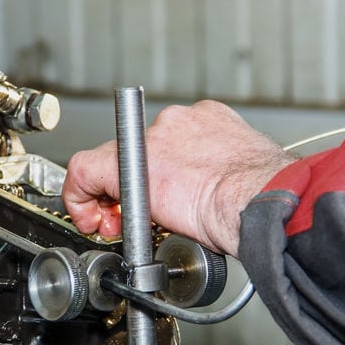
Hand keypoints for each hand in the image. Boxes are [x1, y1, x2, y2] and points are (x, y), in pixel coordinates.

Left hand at [62, 100, 297, 256]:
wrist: (259, 200)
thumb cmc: (264, 198)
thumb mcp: (248, 176)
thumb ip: (225, 175)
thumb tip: (221, 197)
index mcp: (210, 122)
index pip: (168, 143)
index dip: (157, 174)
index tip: (160, 200)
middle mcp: (179, 121)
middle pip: (137, 150)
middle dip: (131, 186)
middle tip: (133, 217)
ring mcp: (152, 137)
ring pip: (114, 158)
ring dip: (113, 192)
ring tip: (119, 222)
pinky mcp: (126, 159)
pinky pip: (85, 170)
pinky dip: (80, 195)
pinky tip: (90, 218)